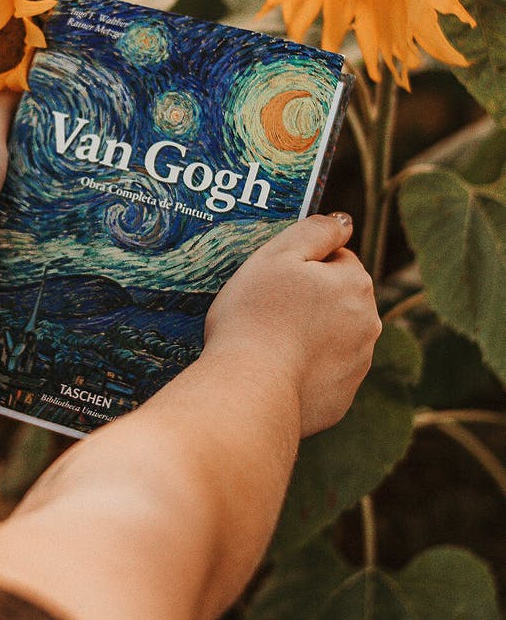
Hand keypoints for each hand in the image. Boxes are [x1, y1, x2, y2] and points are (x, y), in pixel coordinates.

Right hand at [203, 213, 379, 436]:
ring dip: (310, 334)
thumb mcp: (276, 255)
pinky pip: (324, 373)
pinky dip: (306, 369)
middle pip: (339, 298)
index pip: (337, 258)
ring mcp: (358, 365)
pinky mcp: (342, 398)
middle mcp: (369, 323)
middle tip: (268, 309)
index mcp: (355, 283)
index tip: (274, 279)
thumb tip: (344, 221)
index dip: (303, 264)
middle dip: (312, 300)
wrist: (251, 389)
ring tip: (270, 342)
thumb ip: (315, 231)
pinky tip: (276, 370)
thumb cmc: (255, 315)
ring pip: (334, 336)